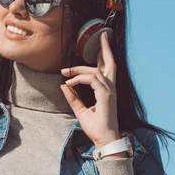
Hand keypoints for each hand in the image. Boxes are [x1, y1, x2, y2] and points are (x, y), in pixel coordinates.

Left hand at [59, 32, 120, 147]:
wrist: (104, 139)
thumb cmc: (96, 127)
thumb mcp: (80, 110)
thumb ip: (73, 97)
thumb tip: (63, 86)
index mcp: (106, 90)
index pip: (105, 69)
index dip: (98, 57)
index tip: (80, 58)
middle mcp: (110, 88)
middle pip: (110, 63)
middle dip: (105, 48)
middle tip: (101, 35)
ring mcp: (109, 91)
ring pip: (94, 71)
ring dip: (78, 69)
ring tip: (65, 73)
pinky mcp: (106, 95)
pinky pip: (92, 79)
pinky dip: (79, 79)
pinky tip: (69, 83)